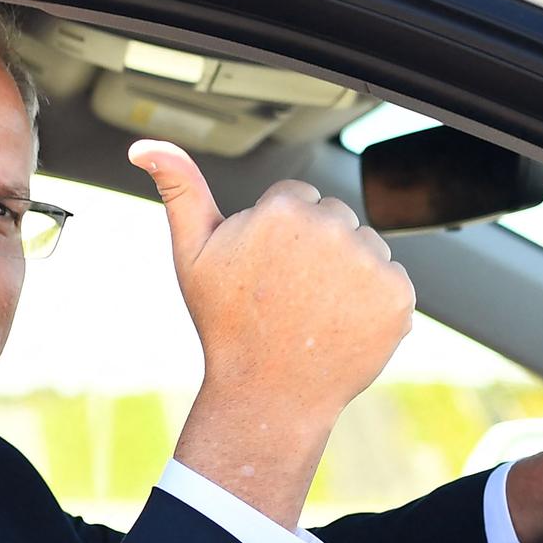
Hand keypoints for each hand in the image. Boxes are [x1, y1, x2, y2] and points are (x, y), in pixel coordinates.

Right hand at [129, 139, 414, 528]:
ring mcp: (369, 263)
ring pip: (364, 247)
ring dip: (347, 272)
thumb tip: (144, 147)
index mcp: (283, 210)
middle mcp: (332, 227)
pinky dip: (373, 301)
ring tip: (313, 311)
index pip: (296, 199)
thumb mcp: (191, 253)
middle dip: (315, 248)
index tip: (262, 271)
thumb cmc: (225, 323)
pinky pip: (391, 280)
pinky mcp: (398, 296)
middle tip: (287, 294)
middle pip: (334, 218)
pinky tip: (341, 325)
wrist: (266, 395)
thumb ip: (179, 189)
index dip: (276, 236)